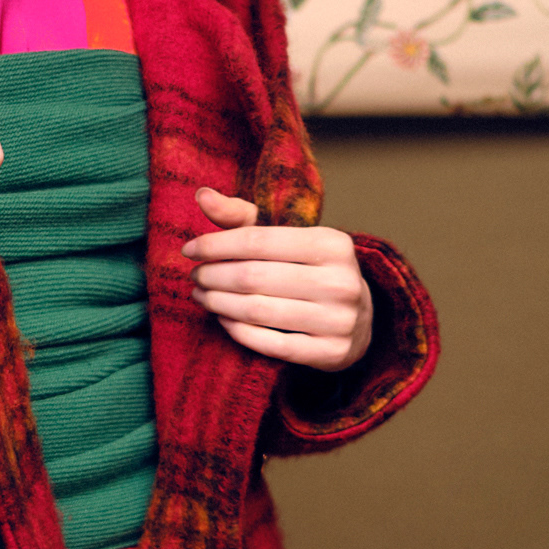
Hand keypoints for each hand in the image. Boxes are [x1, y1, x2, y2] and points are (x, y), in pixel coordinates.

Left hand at [182, 186, 371, 368]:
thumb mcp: (285, 238)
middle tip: (195, 277)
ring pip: (258, 311)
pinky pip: (271, 345)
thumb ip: (242, 217)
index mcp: (331, 243)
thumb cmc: (309, 270)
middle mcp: (341, 281)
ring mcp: (339, 320)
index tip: (189, 250)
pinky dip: (239, 332)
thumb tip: (201, 195)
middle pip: (254, 277)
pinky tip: (223, 320)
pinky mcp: (331, 353)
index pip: (258, 240)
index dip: (216, 245)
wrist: (359, 318)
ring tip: (202, 296)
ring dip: (219, 303)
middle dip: (213, 276)